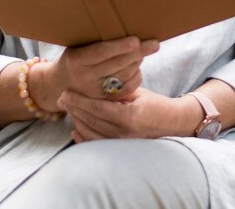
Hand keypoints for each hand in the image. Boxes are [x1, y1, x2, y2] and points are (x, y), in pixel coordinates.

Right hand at [29, 36, 158, 110]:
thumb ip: (93, 39)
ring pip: (123, 76)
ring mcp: (95, 92)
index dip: (119, 46)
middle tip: (153, 43)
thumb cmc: (74, 56)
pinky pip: (126, 89)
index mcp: (77, 60)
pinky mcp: (104, 101)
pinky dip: (135, 77)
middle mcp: (86, 78)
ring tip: (147, 49)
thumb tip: (117, 21)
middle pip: (116, 64)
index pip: (101, 52)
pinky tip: (138, 67)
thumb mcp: (76, 45)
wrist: (61, 84)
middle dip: (137, 53)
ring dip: (137, 62)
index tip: (135, 40)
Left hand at [58, 87, 189, 142]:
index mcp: (128, 116)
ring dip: (77, 121)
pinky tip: (75, 129)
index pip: (96, 108)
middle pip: (91, 121)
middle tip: (61, 99)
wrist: (173, 122)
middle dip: (74, 109)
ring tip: (68, 109)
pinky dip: (84, 137)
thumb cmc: (155, 103)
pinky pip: (98, 144)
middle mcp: (124, 133)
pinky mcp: (122, 149)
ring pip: (91, 134)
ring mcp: (122, 143)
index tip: (65, 94)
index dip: (79, 101)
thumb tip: (94, 84)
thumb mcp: (136, 92)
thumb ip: (116, 91)